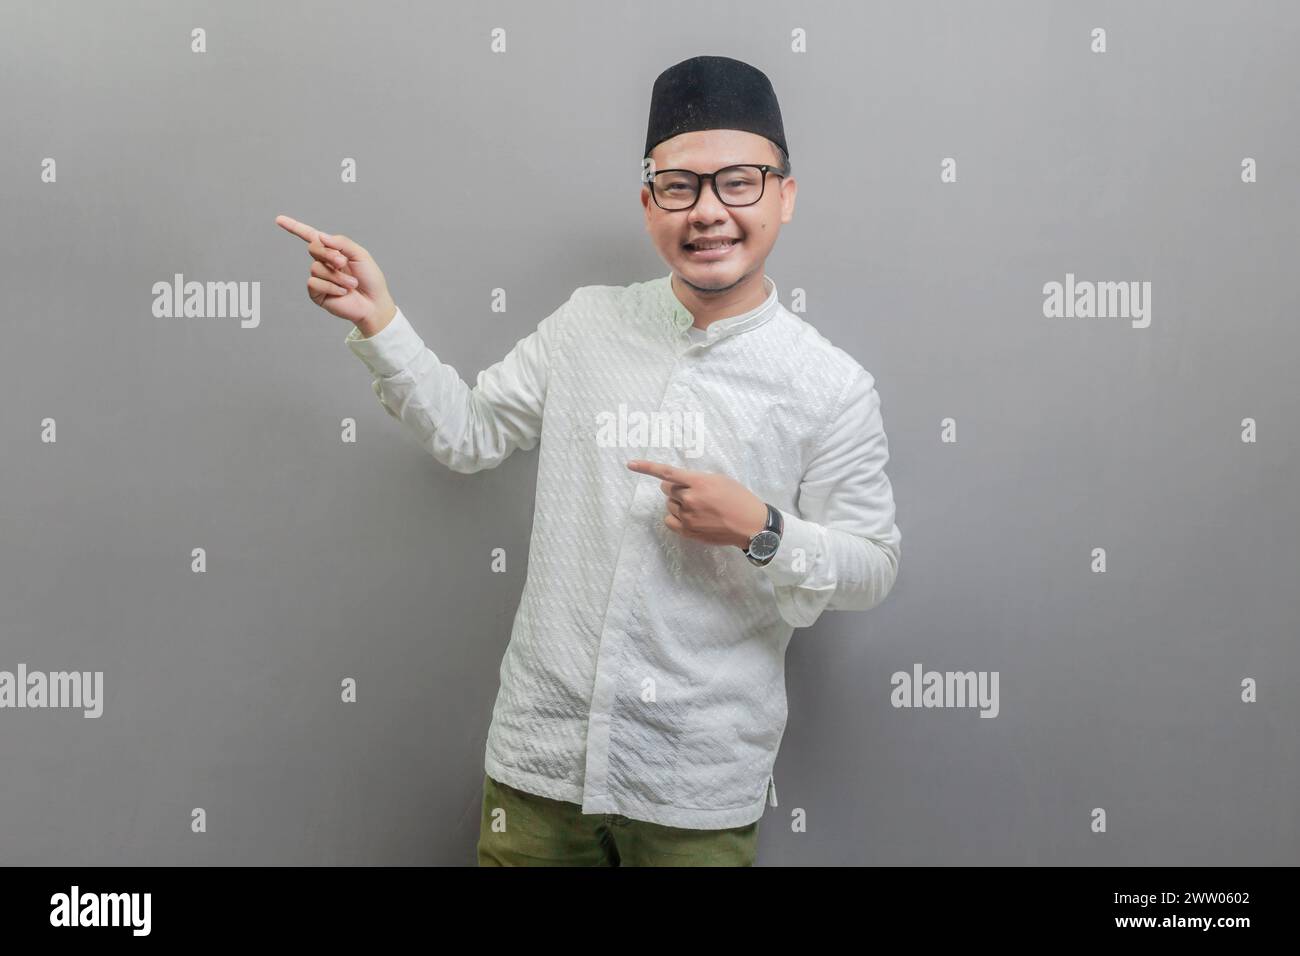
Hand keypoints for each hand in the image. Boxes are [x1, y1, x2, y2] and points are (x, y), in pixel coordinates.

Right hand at [274, 214, 396, 333]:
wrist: (374, 303)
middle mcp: (323, 263)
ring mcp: (319, 278)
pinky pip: (314, 283)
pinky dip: (331, 286)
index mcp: (333, 251)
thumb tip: (320, 235)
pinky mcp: (316, 293)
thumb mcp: (360, 255)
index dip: (295, 227)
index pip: (311, 237)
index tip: (279, 219)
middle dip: (328, 254)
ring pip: (316, 268)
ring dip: (336, 275)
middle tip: (343, 263)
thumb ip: (342, 243)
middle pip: (313, 247)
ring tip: (351, 284)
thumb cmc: (370, 279)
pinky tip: (343, 292)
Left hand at [626, 459, 768, 549]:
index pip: (667, 472)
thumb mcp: (719, 480)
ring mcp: (687, 517)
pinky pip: (669, 520)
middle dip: (676, 489)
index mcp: (698, 482)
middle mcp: (689, 499)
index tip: (630, 464)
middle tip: (693, 492)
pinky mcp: (687, 531)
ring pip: (669, 505)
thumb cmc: (738, 498)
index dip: (646, 467)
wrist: (750, 524)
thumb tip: (679, 482)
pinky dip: (675, 517)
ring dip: (678, 504)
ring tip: (699, 507)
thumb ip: (697, 479)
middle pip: (667, 489)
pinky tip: (690, 518)